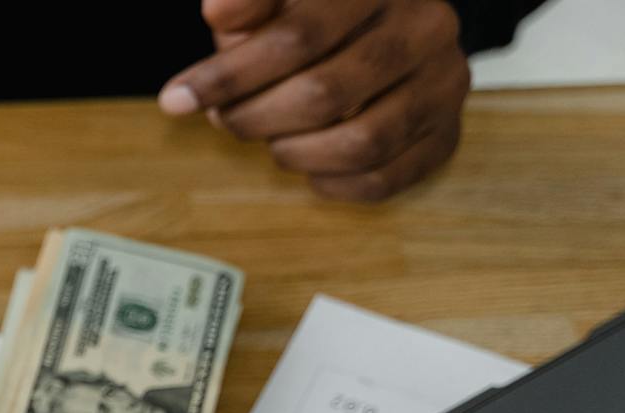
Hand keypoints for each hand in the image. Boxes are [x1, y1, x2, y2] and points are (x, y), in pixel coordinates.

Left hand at [160, 0, 472, 201]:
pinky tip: (308, 163)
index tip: (176, 99)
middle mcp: (425, 25)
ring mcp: (445, 81)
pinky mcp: (448, 132)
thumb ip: (249, 2)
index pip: (298, 35)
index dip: (229, 74)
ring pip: (359, 142)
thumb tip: (218, 10)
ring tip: (271, 139)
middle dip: (256, 117)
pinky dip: (331, 182)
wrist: (385, 27)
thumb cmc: (315, 15)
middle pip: (325, 93)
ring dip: (293, 152)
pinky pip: (383, 179)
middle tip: (228, 120)